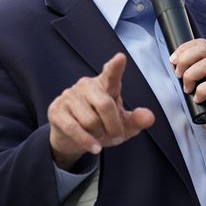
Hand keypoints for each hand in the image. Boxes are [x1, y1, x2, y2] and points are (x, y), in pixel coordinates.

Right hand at [48, 53, 155, 169]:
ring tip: (98, 136)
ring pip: (90, 120)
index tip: (120, 58)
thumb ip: (136, 120)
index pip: (111, 74)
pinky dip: (87, 141)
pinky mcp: (56, 110)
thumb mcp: (121, 125)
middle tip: (117, 136)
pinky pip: (74, 128)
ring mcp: (69, 96)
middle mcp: (86, 86)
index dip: (115, 67)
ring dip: (99, 135)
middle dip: (114, 126)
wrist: (71, 138)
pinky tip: (94, 147)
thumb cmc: (100, 126)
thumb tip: (149, 118)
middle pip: (105, 105)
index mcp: (105, 84)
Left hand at [169, 39, 205, 182]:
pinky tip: (198, 100)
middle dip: (185, 60)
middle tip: (179, 76)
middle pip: (204, 49)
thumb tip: (173, 73)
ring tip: (188, 90)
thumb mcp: (199, 94)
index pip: (201, 45)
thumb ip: (189, 82)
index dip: (184, 48)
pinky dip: (202, 91)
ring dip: (191, 76)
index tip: (173, 61)